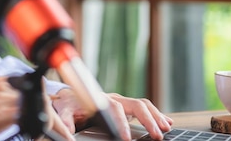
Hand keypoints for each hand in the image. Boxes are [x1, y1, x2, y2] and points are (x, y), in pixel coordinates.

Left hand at [51, 89, 172, 140]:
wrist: (70, 94)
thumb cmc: (69, 103)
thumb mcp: (64, 110)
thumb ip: (66, 119)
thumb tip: (68, 130)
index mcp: (100, 100)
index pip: (115, 110)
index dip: (122, 124)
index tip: (127, 139)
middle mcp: (114, 98)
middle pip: (136, 105)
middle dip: (148, 120)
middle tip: (157, 135)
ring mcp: (121, 101)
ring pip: (143, 105)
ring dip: (156, 116)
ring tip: (166, 129)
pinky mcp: (125, 106)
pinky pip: (143, 107)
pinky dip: (155, 114)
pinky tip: (166, 123)